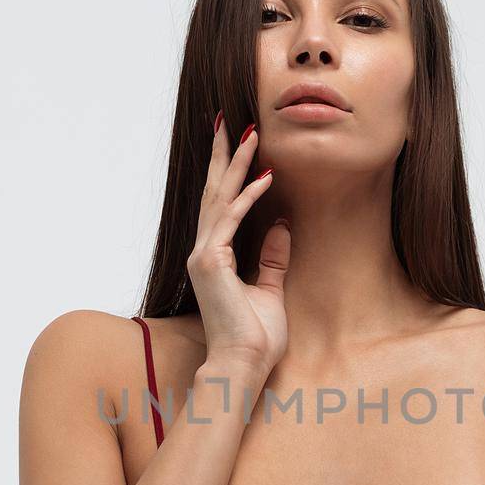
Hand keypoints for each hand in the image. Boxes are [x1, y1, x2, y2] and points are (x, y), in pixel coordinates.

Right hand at [188, 113, 289, 375]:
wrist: (243, 365)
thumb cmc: (255, 337)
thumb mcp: (270, 290)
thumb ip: (272, 258)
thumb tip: (281, 225)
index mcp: (213, 258)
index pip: (219, 205)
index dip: (227, 173)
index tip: (237, 144)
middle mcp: (203, 252)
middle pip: (212, 192)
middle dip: (221, 155)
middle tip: (229, 120)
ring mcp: (204, 256)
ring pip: (218, 198)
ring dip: (235, 164)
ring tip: (250, 133)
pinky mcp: (211, 262)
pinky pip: (231, 219)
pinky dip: (248, 196)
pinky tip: (265, 176)